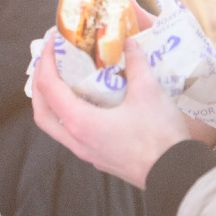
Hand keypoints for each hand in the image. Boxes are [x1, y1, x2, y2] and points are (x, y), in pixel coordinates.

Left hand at [32, 34, 204, 188]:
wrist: (176, 174)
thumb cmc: (159, 136)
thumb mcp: (148, 91)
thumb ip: (136, 63)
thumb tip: (129, 43)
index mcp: (80, 122)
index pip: (48, 87)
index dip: (46, 60)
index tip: (53, 41)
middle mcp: (77, 140)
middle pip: (42, 111)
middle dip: (39, 84)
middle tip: (49, 62)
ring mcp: (87, 152)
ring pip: (56, 126)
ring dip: (53, 102)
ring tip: (63, 80)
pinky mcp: (99, 157)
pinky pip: (73, 134)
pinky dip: (70, 114)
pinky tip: (87, 102)